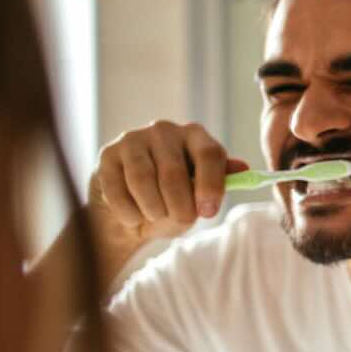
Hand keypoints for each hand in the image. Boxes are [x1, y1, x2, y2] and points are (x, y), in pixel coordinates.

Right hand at [88, 121, 247, 267]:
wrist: (130, 212)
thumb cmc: (173, 201)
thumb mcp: (200, 195)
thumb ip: (219, 184)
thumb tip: (243, 169)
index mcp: (196, 136)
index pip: (209, 154)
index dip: (210, 185)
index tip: (207, 212)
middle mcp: (164, 130)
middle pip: (174, 173)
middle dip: (178, 206)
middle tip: (181, 220)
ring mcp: (133, 139)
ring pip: (143, 180)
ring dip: (152, 209)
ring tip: (156, 217)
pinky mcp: (107, 154)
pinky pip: (117, 189)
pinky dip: (128, 212)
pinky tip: (134, 218)